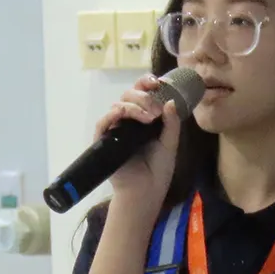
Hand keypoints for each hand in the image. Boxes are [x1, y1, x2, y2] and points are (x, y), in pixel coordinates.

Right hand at [93, 73, 180, 209]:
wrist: (146, 192)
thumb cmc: (157, 170)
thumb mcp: (170, 143)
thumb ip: (171, 123)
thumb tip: (171, 101)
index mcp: (144, 118)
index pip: (142, 94)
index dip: (148, 83)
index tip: (160, 82)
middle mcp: (128, 121)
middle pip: (129, 95)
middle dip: (144, 96)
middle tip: (156, 109)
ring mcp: (115, 129)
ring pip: (118, 105)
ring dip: (134, 105)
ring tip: (149, 117)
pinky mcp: (104, 140)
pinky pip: (103, 122)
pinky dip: (113, 114)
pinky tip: (123, 113)